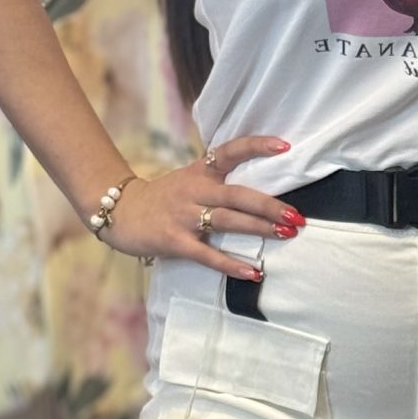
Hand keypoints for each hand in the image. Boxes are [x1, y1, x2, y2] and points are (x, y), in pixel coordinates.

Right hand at [102, 133, 302, 278]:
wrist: (120, 212)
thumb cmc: (163, 198)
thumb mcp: (189, 178)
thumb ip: (218, 180)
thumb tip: (261, 188)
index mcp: (200, 171)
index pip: (230, 151)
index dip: (257, 147)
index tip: (285, 147)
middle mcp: (194, 190)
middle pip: (238, 194)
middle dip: (270, 205)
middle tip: (297, 216)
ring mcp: (184, 216)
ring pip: (228, 221)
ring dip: (259, 228)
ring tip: (286, 234)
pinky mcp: (175, 241)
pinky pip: (208, 255)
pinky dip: (232, 264)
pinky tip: (253, 271)